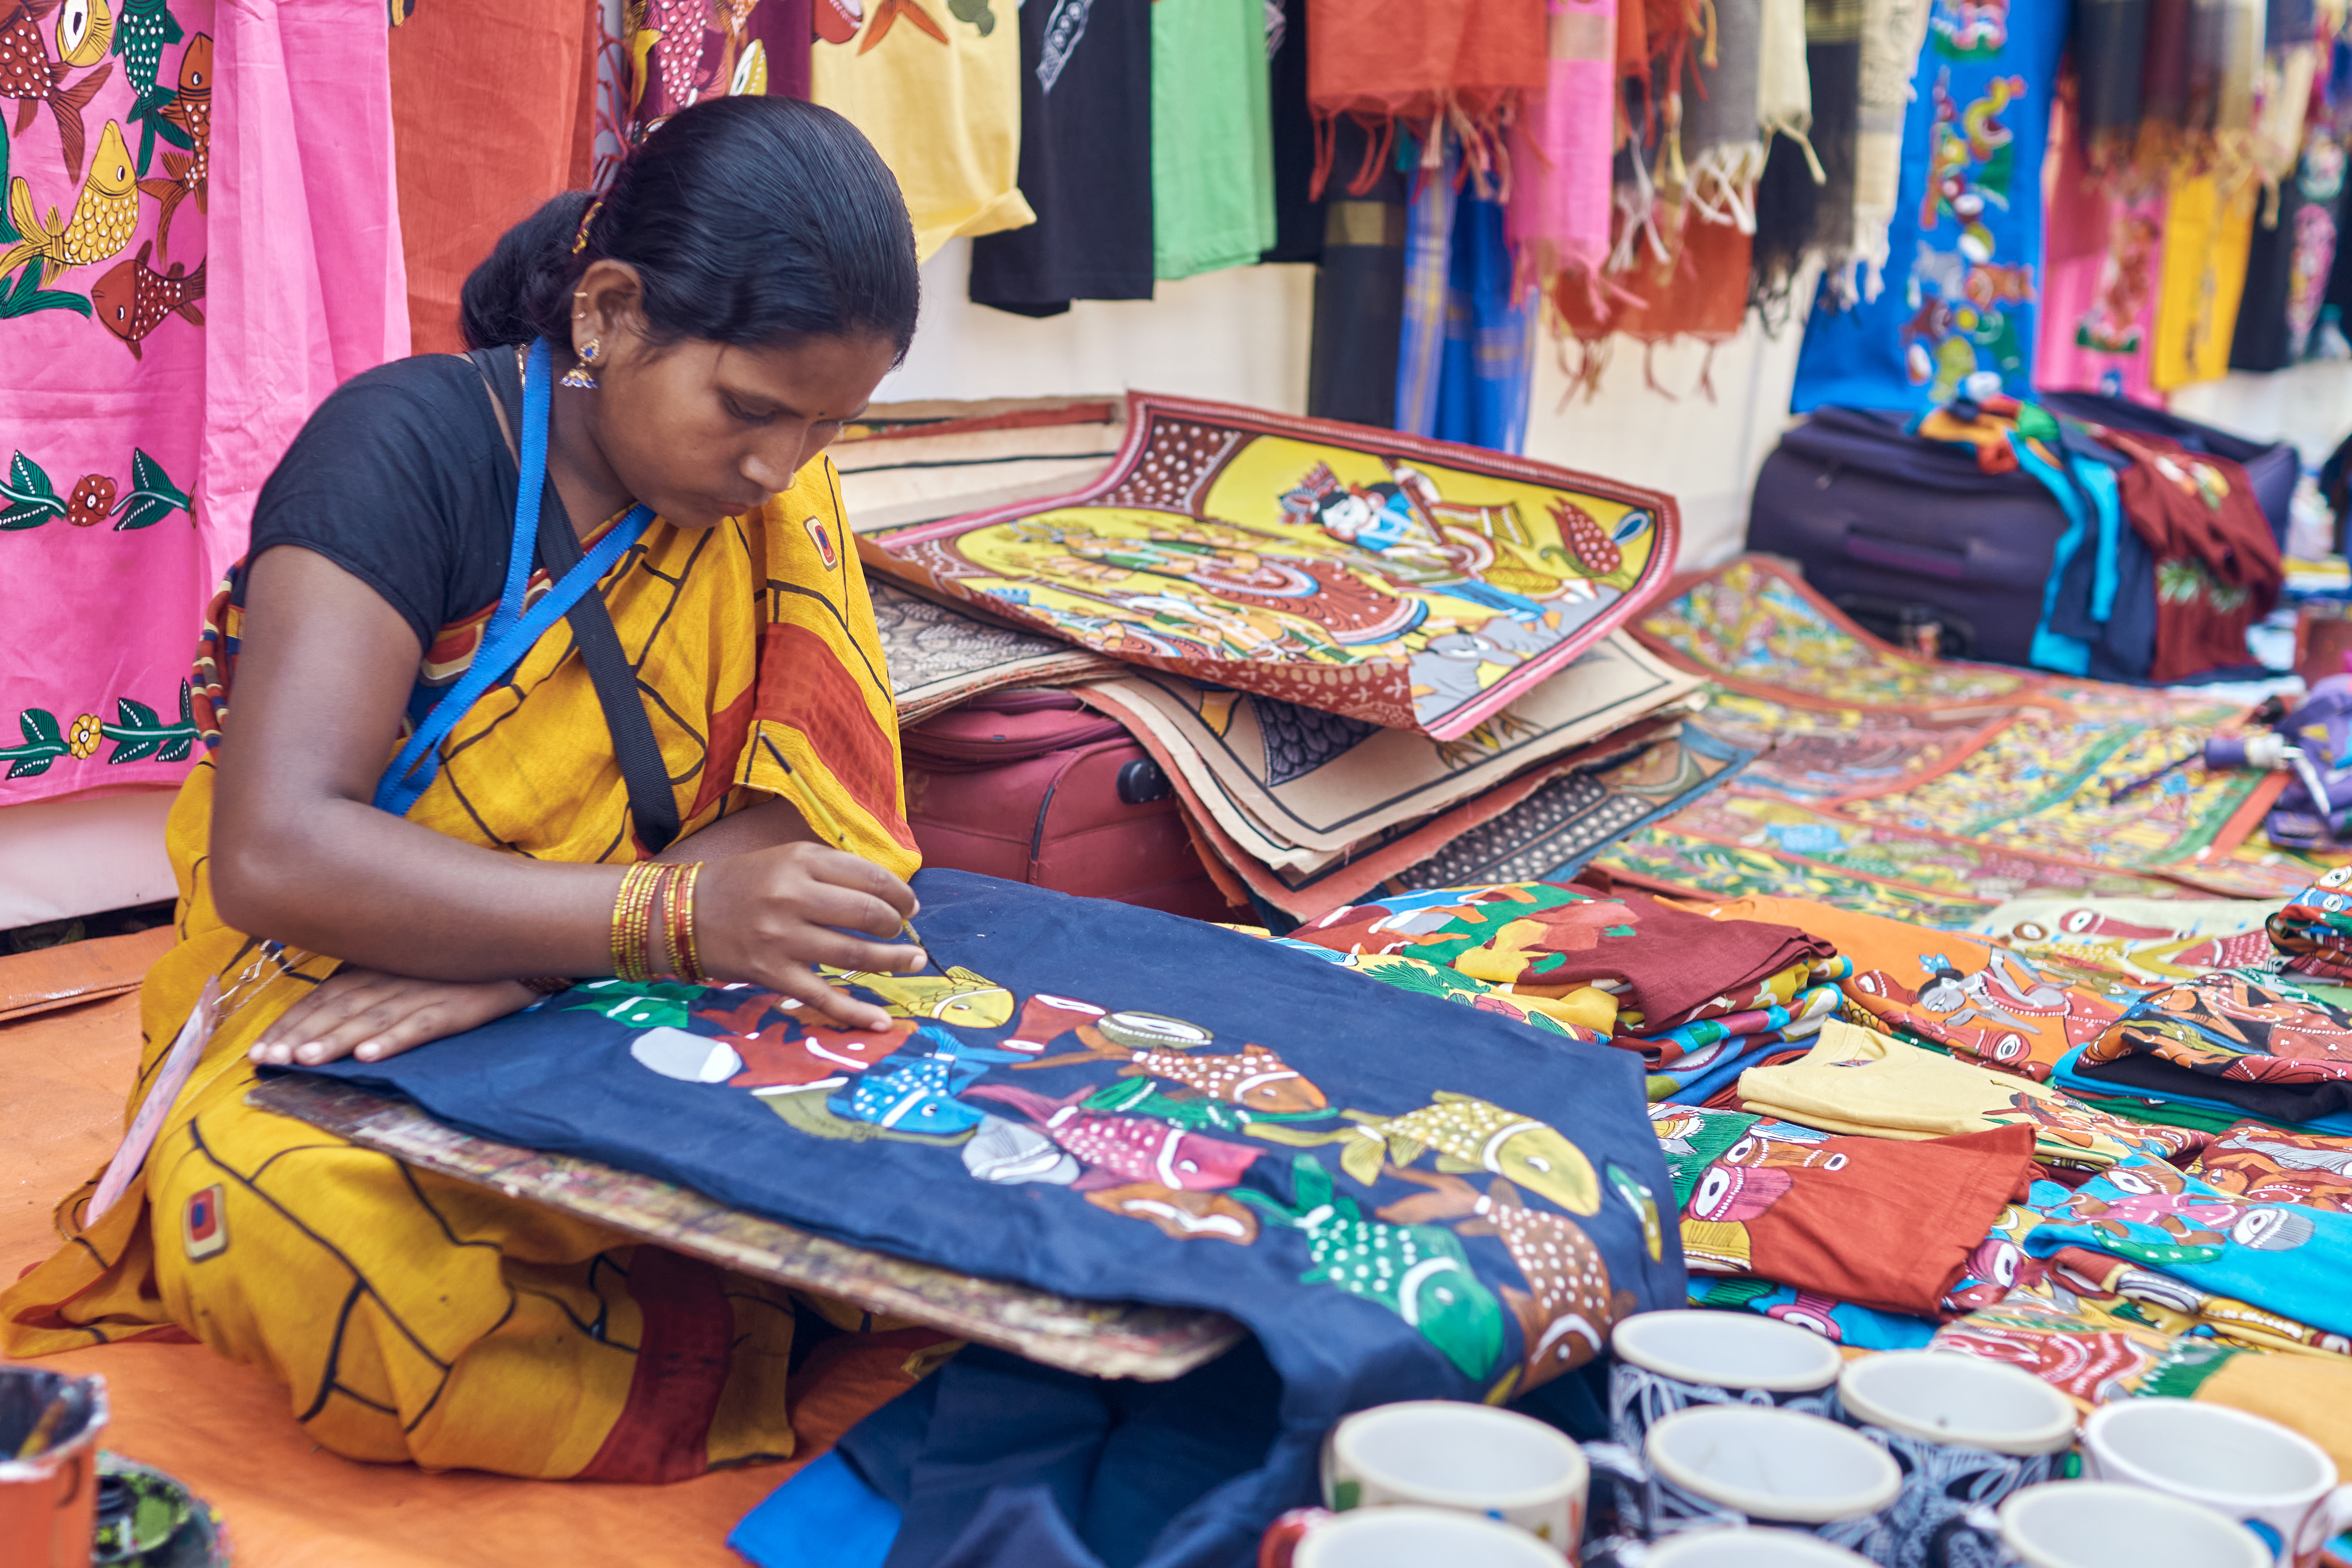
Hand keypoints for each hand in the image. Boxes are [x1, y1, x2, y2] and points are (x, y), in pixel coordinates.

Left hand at [249, 967, 539, 1067]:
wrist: (519, 949)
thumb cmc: (455, 962)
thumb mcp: (404, 964)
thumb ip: (367, 981)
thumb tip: (325, 1007)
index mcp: (377, 968)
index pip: (324, 996)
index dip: (290, 1023)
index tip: (258, 1049)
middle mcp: (393, 979)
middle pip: (338, 1009)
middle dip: (300, 1035)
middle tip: (267, 1059)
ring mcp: (424, 993)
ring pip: (371, 1019)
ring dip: (335, 1039)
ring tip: (304, 1059)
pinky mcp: (457, 1008)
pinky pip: (420, 1026)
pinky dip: (393, 1040)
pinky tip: (370, 1056)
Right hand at [694, 842, 923, 1029]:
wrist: (679, 913)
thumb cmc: (740, 884)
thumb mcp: (784, 858)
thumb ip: (830, 871)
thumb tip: (886, 893)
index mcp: (799, 860)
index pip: (869, 876)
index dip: (899, 894)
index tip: (909, 906)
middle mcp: (792, 897)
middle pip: (867, 915)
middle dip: (897, 927)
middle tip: (904, 933)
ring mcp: (782, 939)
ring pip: (854, 955)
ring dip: (892, 961)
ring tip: (914, 962)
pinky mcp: (772, 975)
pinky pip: (824, 998)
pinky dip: (856, 1012)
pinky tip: (882, 1020)